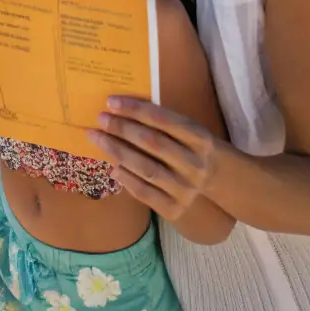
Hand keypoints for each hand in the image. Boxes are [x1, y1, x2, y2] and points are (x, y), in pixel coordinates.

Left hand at [88, 98, 218, 221]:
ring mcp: (186, 189)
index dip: (135, 109)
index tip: (111, 101)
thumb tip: (119, 109)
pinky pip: (145, 192)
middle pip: (152, 143)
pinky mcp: (175, 209)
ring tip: (98, 138)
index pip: (163, 120)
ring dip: (118, 151)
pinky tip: (112, 165)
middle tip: (101, 119)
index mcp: (200, 138)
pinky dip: (126, 178)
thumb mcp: (185, 128)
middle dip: (122, 129)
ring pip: (146, 168)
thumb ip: (160, 120)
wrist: (212, 178)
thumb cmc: (188, 144)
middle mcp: (195, 164)